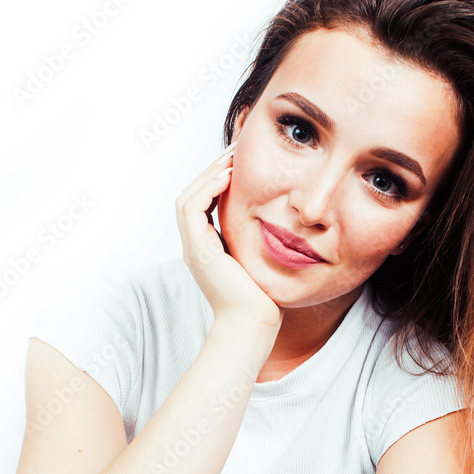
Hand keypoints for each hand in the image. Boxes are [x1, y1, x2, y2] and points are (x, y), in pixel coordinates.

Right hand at [175, 144, 282, 331]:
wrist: (254, 324)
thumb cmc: (265, 299)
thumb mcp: (264, 261)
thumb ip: (263, 241)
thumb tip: (286, 221)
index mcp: (210, 249)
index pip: (205, 204)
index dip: (218, 180)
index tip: (240, 163)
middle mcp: (197, 247)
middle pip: (194, 196)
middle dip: (213, 170)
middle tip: (235, 149)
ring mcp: (194, 249)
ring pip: (188, 198)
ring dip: (208, 174)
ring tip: (231, 157)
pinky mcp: (198, 251)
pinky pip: (191, 208)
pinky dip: (206, 189)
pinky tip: (227, 176)